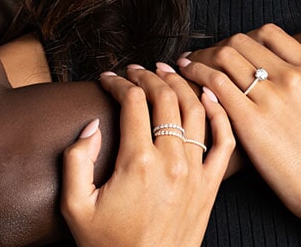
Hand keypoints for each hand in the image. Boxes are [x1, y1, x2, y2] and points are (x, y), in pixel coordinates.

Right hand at [60, 65, 234, 246]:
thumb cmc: (108, 245)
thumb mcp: (75, 206)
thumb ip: (75, 161)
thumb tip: (90, 126)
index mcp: (137, 162)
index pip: (133, 102)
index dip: (119, 82)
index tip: (108, 78)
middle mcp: (171, 161)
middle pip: (165, 98)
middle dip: (149, 76)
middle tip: (136, 71)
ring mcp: (196, 173)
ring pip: (196, 111)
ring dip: (182, 84)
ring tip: (167, 72)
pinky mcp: (211, 186)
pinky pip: (224, 141)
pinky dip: (219, 114)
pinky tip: (209, 97)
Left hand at [178, 24, 300, 224]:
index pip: (268, 33)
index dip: (243, 37)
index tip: (229, 48)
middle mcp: (291, 77)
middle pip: (241, 42)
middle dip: (217, 46)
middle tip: (201, 57)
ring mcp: (270, 98)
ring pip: (224, 57)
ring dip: (200, 57)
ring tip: (187, 65)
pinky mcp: (249, 121)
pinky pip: (215, 84)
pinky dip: (196, 76)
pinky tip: (187, 80)